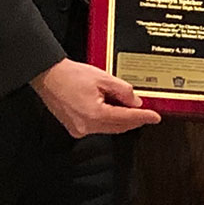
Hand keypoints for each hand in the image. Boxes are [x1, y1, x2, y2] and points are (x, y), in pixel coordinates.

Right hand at [30, 58, 160, 137]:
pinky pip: (98, 126)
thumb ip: (122, 90)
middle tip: (145, 111)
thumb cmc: (70, 75)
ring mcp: (80, 129)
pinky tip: (111, 108)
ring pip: (109, 128)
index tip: (155, 117)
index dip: (143, 117)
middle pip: (118, 127)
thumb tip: (136, 101)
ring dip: (120, 119)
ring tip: (128, 105)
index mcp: (95, 114)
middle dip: (133, 119)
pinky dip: (108, 119)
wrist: (49, 76)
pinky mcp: (75, 128)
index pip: (126, 119)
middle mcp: (87, 126)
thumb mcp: (102, 77)